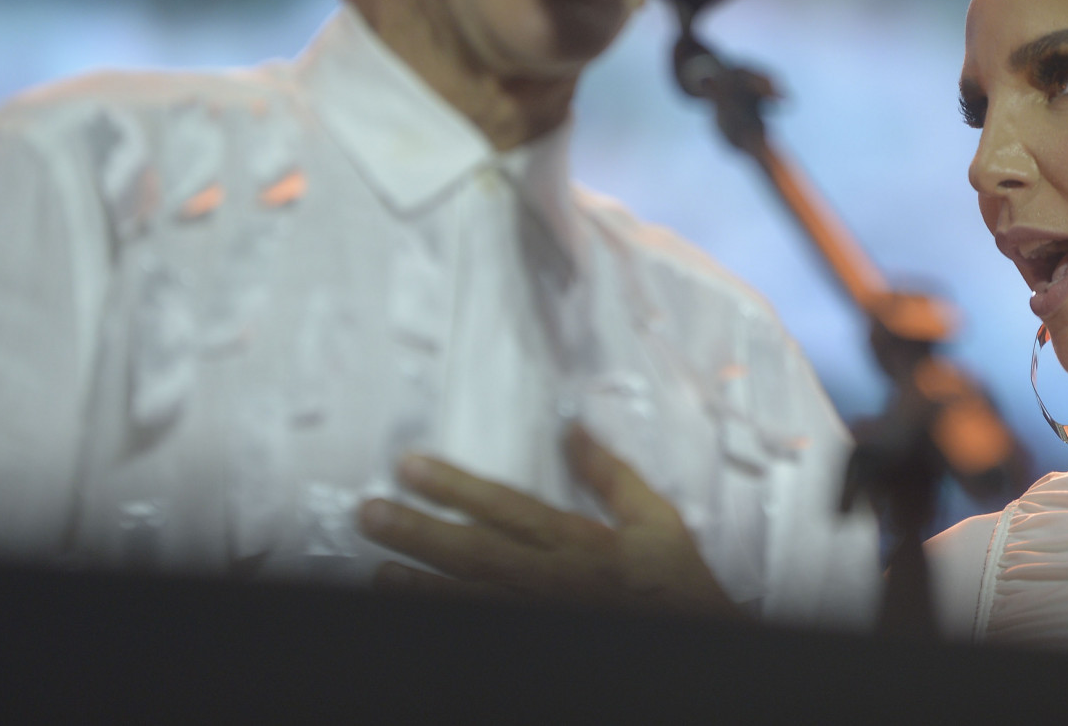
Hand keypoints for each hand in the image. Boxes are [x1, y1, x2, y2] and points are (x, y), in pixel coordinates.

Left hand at [356, 425, 742, 619]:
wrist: (697, 638)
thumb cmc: (677, 585)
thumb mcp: (657, 521)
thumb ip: (612, 475)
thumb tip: (573, 429)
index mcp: (581, 544)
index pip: (506, 508)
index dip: (455, 487)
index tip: (410, 467)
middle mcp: (554, 581)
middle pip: (475, 555)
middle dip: (419, 533)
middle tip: (370, 515)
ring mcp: (542, 616)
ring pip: (470, 600)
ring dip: (421, 586)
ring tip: (379, 571)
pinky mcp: (537, 637)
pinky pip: (483, 629)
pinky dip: (447, 620)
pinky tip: (415, 611)